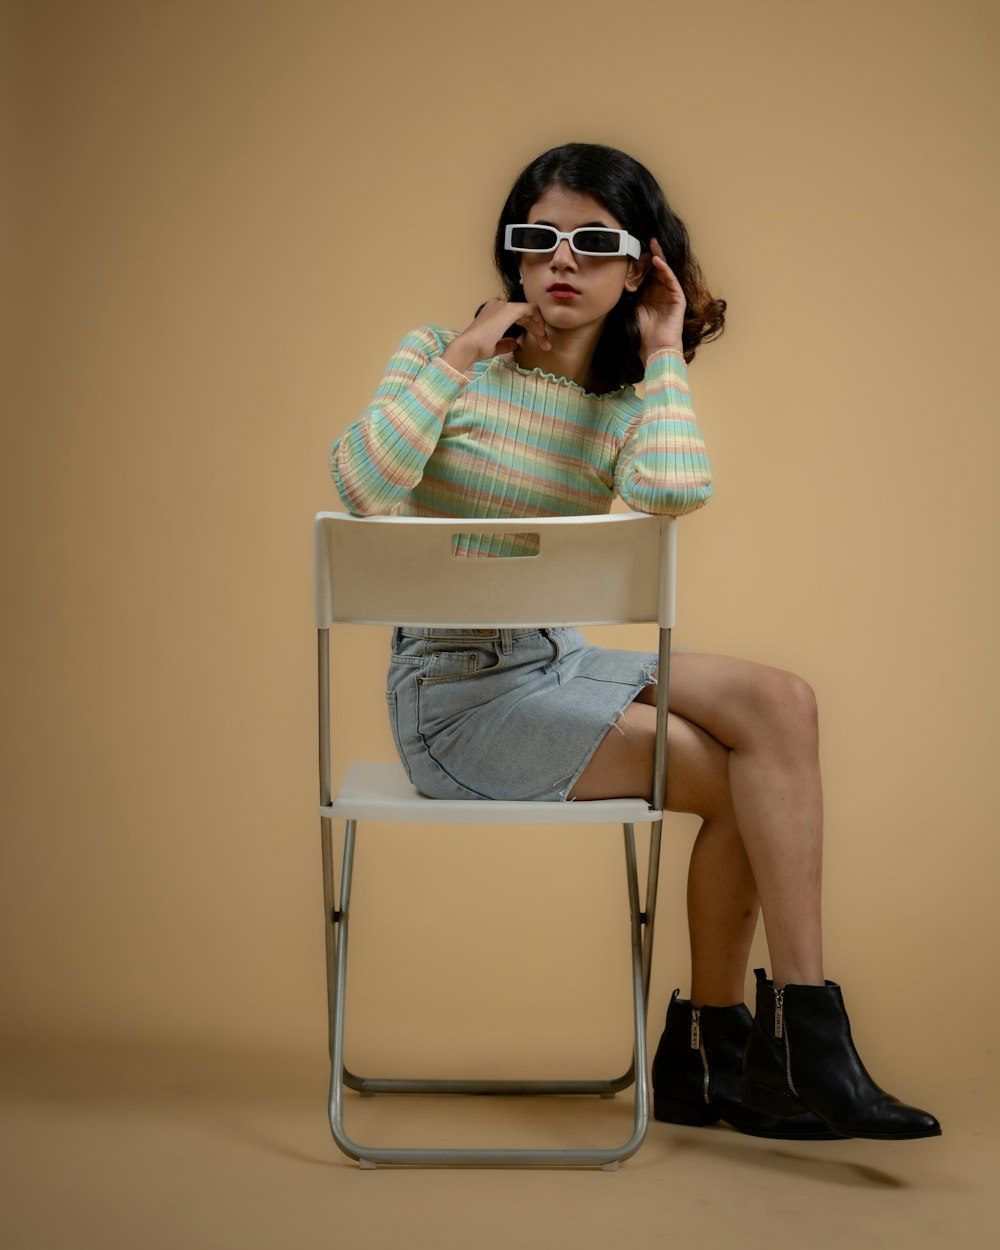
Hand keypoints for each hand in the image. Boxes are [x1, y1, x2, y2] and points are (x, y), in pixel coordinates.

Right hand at [441, 298, 550, 372]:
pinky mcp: (510, 309)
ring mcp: (504, 305)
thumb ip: (505, 343)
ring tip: (545, 343)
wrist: (469, 347)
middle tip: (545, 344)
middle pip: (525, 313)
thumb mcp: (494, 346)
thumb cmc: (477, 349)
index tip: (537, 341)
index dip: (529, 327)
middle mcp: (499, 304)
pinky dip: (538, 321)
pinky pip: (531, 309)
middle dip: (537, 328)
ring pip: (530, 311)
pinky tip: (541, 334)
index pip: (517, 316)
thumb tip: (514, 343)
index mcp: (493, 311)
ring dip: (539, 326)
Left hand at [636, 239, 685, 360]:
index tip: (634, 247)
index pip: (647, 272)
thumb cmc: (641, 332)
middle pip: (657, 268)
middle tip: (646, 238)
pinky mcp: (678, 299)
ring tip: (652, 243)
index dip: (642, 260)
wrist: (654, 348)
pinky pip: (671, 280)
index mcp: (650, 293)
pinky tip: (657, 261)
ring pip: (665, 271)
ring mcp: (670, 294)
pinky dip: (665, 270)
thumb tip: (615, 279)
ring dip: (659, 256)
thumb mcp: (630, 309)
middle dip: (652, 253)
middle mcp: (661, 291)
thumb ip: (627, 294)